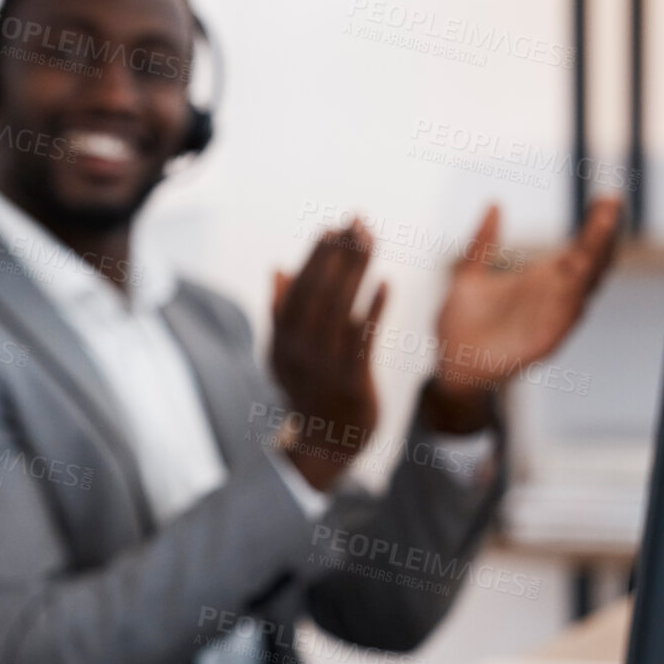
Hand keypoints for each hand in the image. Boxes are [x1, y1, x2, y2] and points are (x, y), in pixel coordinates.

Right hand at [269, 219, 389, 490]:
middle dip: (339, 253)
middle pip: (320, 291)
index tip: (332, 228)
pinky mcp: (353, 380)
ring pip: (342, 307)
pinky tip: (386, 282)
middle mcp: (298, 350)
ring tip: (371, 239)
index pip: (298, 289)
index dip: (315, 256)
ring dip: (357, 270)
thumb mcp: (285, 353)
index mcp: (281, 340)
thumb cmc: (311, 388)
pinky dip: (375, 308)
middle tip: (357, 222)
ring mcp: (325, 366)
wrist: (329, 441)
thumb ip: (282, 311)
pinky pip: (364, 337)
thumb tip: (278, 267)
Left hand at [423, 196, 622, 429]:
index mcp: (543, 278)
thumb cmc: (462, 323)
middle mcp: (556, 296)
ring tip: (603, 226)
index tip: (608, 197)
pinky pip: (568, 312)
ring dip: (597, 256)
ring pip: (586, 283)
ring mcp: (555, 316)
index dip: (598, 225)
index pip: (581, 247)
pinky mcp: (548, 337)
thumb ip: (483, 241)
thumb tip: (494, 204)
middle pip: (594, 261)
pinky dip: (577, 291)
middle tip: (613, 203)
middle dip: (605, 234)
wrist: (451, 364)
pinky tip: (580, 267)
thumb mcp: (468, 273)